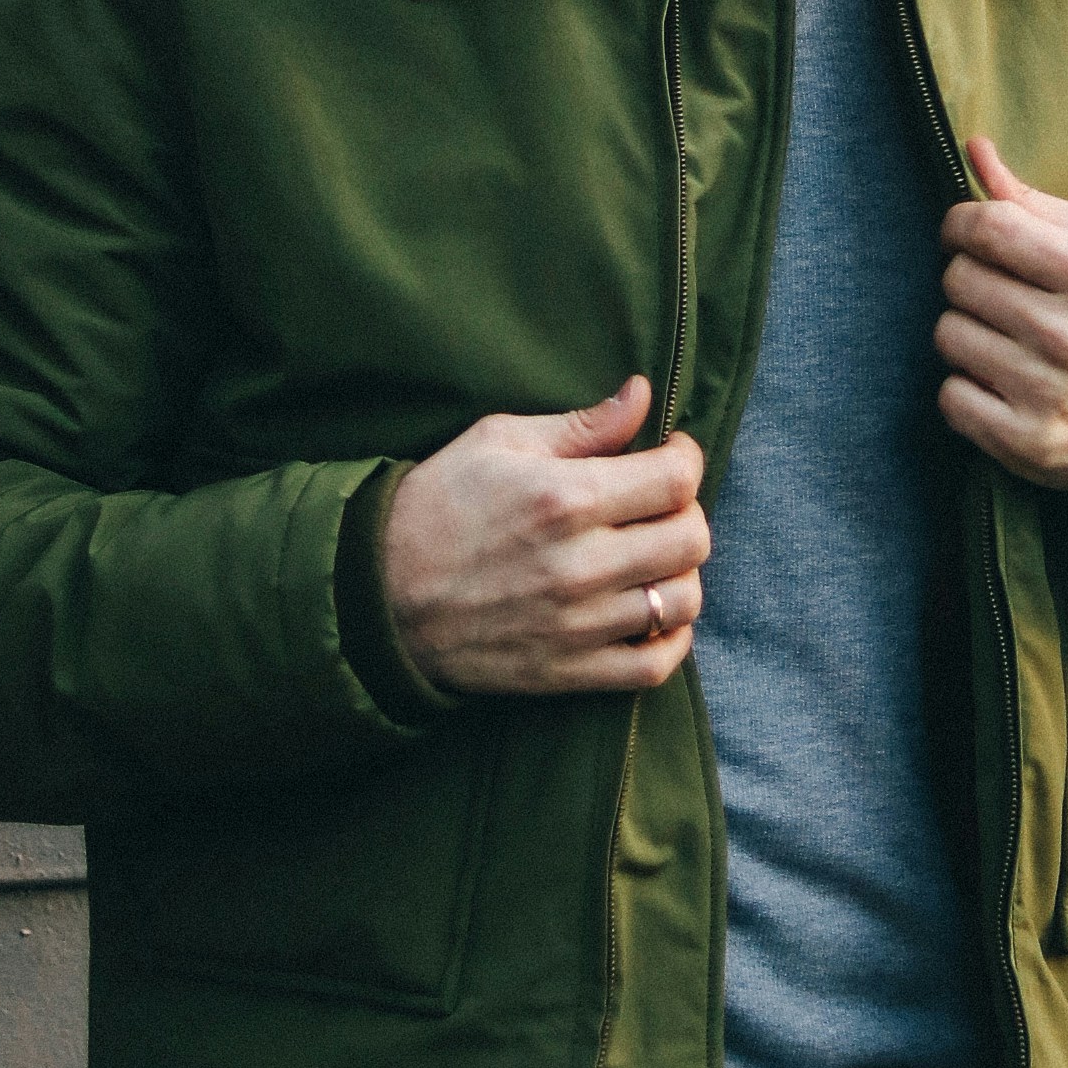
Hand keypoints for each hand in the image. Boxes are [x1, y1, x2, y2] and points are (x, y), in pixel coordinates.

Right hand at [380, 376, 709, 695]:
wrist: (376, 595)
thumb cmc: (437, 505)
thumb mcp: (498, 442)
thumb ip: (581, 425)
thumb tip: (642, 394)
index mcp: (563, 498)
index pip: (675, 479)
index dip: (685, 459)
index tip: (671, 455)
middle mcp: (579, 564)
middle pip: (690, 538)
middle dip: (687, 512)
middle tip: (660, 505)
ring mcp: (577, 624)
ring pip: (683, 601)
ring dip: (682, 573)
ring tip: (655, 557)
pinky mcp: (568, 672)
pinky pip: (655, 665)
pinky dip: (672, 639)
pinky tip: (654, 612)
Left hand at [935, 136, 1067, 493]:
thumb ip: (1033, 201)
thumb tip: (974, 148)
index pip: (987, 227)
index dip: (961, 224)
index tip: (969, 234)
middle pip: (960, 279)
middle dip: (972, 278)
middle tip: (1004, 294)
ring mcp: (1048, 394)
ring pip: (948, 335)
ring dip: (968, 332)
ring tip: (1008, 339)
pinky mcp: (1028, 443)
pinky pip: (950, 397)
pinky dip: (967, 388)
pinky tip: (1002, 383)